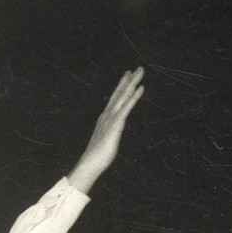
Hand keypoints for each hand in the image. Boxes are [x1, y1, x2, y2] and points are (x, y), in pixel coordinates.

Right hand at [69, 68, 143, 194]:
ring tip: (140, 71)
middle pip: (119, 94)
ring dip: (132, 83)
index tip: (127, 77)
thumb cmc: (97, 157)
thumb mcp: (106, 142)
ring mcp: (111, 118)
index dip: (121, 87)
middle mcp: (107, 115)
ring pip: (123, 96)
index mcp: (105, 119)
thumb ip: (110, 134)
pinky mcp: (116, 124)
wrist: (90, 164)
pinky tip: (141, 88)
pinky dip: (134, 96)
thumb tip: (112, 135)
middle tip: (137, 69)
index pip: (114, 100)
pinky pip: (127, 107)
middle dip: (129, 80)